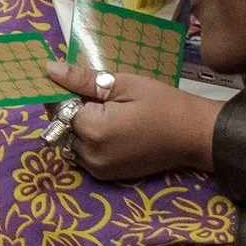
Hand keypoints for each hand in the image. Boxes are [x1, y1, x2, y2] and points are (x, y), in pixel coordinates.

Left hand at [45, 54, 219, 181]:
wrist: (196, 136)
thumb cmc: (164, 104)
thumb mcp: (124, 84)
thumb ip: (83, 80)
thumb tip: (50, 70)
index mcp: (92, 130)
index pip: (57, 108)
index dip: (64, 92)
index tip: (79, 82)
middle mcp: (90, 155)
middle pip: (61, 126)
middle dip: (71, 109)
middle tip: (98, 95)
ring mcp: (98, 169)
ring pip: (70, 141)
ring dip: (78, 125)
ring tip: (105, 111)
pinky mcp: (107, 175)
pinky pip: (84, 154)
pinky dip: (88, 140)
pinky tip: (110, 127)